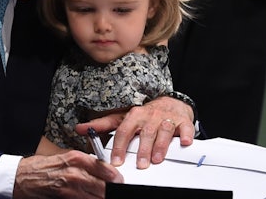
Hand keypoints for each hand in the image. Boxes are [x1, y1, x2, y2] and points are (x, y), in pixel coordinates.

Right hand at [14, 151, 122, 197]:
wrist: (20, 177)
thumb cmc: (40, 167)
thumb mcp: (64, 158)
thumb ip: (82, 163)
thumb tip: (101, 170)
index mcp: (77, 158)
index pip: (105, 169)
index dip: (115, 178)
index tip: (119, 182)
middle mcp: (75, 172)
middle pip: (104, 186)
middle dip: (111, 190)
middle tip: (114, 191)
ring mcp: (70, 187)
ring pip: (97, 196)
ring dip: (100, 196)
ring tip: (101, 195)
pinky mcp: (65, 197)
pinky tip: (88, 198)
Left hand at [74, 96, 195, 168]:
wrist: (170, 101)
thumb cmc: (145, 114)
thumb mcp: (122, 117)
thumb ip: (102, 124)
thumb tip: (80, 128)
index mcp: (134, 115)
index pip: (124, 130)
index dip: (120, 146)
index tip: (117, 161)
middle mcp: (150, 115)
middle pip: (145, 132)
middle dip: (142, 149)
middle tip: (140, 165)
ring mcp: (167, 118)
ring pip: (164, 130)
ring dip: (161, 145)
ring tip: (157, 159)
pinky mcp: (182, 120)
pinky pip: (185, 127)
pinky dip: (185, 134)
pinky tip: (184, 142)